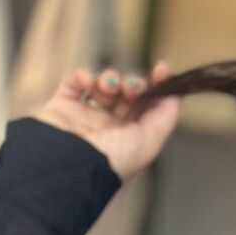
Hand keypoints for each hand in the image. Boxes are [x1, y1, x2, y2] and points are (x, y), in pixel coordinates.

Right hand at [31, 62, 180, 182]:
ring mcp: (85, 116)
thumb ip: (166, 114)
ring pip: (102, 86)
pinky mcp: (61, 107)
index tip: (161, 69)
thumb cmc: (113, 160)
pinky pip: (74, 82)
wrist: (71, 165)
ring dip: (110, 79)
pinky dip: (83, 76)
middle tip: (131, 88)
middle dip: (133, 83)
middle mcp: (109, 127)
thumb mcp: (150, 140)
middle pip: (127, 94)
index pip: (147, 106)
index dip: (155, 86)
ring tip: (108, 86)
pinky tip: (89, 82)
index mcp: (131, 137)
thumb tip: (174, 91)